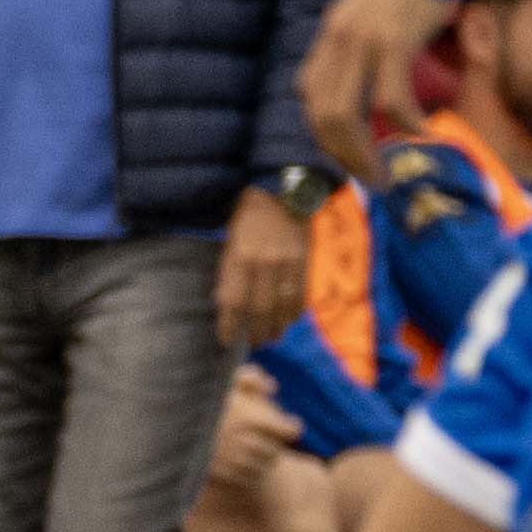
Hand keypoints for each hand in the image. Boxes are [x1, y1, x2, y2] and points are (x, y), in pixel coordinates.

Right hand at [207, 364, 303, 491]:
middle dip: (276, 443)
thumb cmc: (198, 397)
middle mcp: (244, 442)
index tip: (293, 424)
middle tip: (272, 438)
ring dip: (263, 460)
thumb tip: (272, 388)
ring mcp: (232, 462)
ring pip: (262, 467)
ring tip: (258, 450)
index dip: (292, 427)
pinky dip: (247, 474)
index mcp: (250, 418)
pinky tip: (242, 463)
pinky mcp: (219, 477)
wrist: (166, 422)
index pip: (288, 430)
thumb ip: (250, 378)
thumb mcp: (224, 379)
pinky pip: (244, 480)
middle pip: (275, 450)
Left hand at [215, 188, 312, 352]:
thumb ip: (229, 272)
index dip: (229, 325)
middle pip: (259, 309)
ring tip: (271, 337)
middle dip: (255, 331)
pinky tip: (288, 319)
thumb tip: (226, 304)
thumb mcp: (230, 240)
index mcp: (240, 255)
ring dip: (276, 326)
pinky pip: (300, 295)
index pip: (232, 301)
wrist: (282, 189)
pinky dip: (294, 312)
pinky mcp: (305, 260)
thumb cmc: (248, 216)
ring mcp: (287, 262)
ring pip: (281, 306)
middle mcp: (264, 261)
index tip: (226, 339)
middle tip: (253, 342)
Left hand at [297, 0, 448, 178]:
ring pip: (348, 115)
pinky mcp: (394, 43)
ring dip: (365, 153)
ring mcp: (363, 43)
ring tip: (387, 174)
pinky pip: (392, 99)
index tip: (349, 153)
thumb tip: (368, 86)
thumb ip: (358, 46)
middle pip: (324, 116)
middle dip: (344, 157)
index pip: (309, 95)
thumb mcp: (367, 13)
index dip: (324, 133)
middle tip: (369, 180)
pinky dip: (406, 124)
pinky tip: (423, 133)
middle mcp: (338, 41)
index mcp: (330, 35)